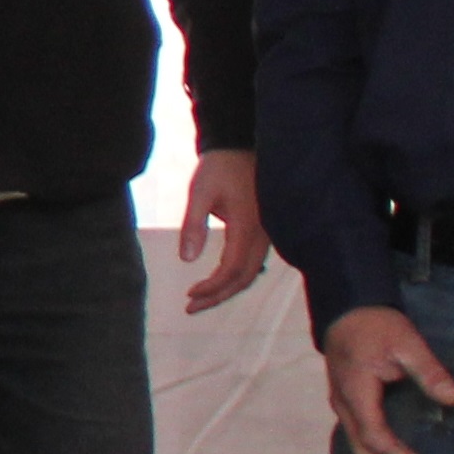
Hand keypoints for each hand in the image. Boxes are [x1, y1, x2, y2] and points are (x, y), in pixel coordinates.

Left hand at [178, 149, 270, 312]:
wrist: (240, 144)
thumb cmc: (218, 167)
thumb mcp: (198, 193)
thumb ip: (193, 226)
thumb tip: (186, 260)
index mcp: (248, 226)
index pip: (232, 270)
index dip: (212, 287)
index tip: (189, 294)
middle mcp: (264, 233)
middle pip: (244, 278)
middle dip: (218, 296)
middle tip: (190, 308)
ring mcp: (268, 232)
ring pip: (252, 271)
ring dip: (227, 289)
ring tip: (200, 299)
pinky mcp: (266, 228)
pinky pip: (254, 260)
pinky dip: (236, 276)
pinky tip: (218, 281)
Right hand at [320, 305, 453, 453]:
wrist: (347, 311)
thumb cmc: (376, 326)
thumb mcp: (407, 342)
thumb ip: (430, 371)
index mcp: (356, 393)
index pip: (375, 435)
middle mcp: (345, 406)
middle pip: (364, 453)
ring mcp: (343, 408)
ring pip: (360, 451)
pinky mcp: (349, 407)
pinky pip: (361, 441)